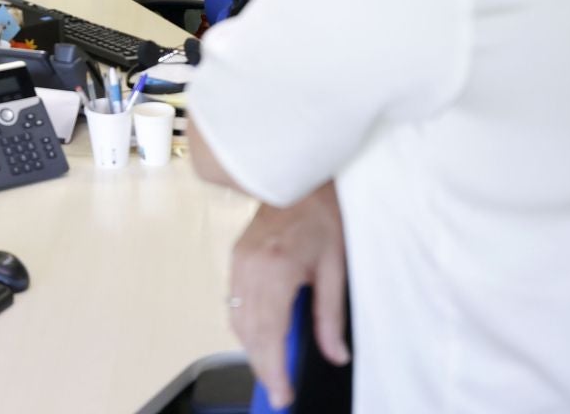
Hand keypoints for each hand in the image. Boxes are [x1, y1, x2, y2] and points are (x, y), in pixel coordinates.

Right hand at [227, 186, 350, 408]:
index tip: (283, 394)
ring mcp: (239, 262)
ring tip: (273, 369)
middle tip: (279, 392)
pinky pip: (233, 301)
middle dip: (263, 367)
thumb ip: (331, 316)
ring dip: (252, 349)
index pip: (269, 334)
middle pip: (248, 333)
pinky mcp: (236, 257)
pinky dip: (245, 326)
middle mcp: (250, 268)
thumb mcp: (336, 268)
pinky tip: (261, 337)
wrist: (297, 177)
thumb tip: (336, 354)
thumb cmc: (322, 214)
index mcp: (276, 270)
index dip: (274, 370)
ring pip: (236, 320)